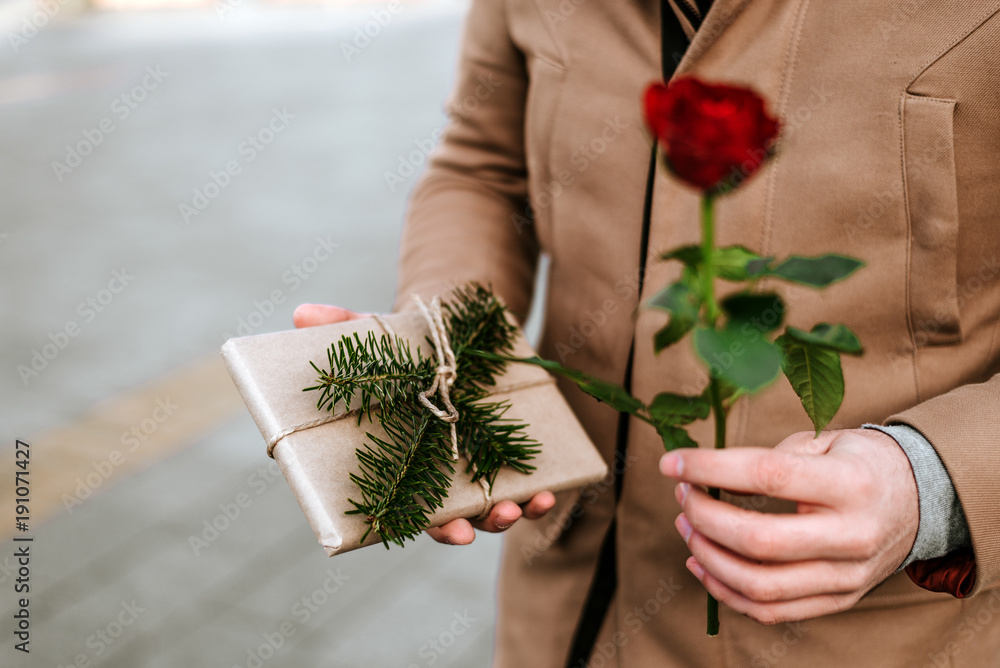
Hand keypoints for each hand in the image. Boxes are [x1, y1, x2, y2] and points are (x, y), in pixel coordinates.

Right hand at [293, 302, 556, 543]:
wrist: (449, 340)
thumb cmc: (401, 353)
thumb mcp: (377, 339)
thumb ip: (344, 329)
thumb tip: (305, 311)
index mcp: (402, 464)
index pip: (412, 509)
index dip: (428, 525)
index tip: (451, 531)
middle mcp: (439, 477)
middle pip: (453, 518)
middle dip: (469, 527)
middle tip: (476, 529)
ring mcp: (475, 470)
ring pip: (492, 509)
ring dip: (508, 516)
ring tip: (521, 507)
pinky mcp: (505, 455)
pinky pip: (526, 488)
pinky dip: (540, 495)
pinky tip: (551, 491)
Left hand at [659, 429, 918, 624]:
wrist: (922, 499)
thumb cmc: (861, 462)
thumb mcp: (827, 441)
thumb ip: (775, 457)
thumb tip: (709, 474)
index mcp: (850, 483)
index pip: (767, 476)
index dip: (710, 469)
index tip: (671, 463)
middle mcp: (853, 534)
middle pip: (759, 540)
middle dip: (704, 518)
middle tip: (683, 496)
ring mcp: (848, 575)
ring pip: (761, 586)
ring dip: (709, 558)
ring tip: (687, 527)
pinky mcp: (841, 599)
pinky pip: (773, 611)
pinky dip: (727, 593)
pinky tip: (704, 564)